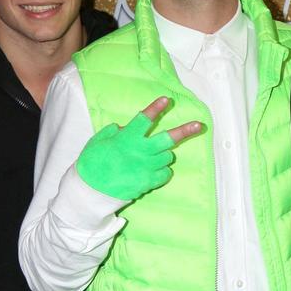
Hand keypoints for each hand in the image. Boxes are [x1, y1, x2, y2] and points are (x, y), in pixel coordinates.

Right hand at [75, 96, 203, 200]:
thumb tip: (125, 128)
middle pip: (168, 139)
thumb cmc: (93, 163)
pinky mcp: (149, 182)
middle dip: (186, 131)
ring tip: (153, 155)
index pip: (144, 119)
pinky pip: (166, 173)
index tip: (167, 100)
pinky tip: (153, 169)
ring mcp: (146, 168)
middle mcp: (140, 152)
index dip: (156, 108)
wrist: (91, 191)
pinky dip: (162, 170)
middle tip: (199, 125)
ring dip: (164, 153)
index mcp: (127, 138)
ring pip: (168, 156)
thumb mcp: (98, 140)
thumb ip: (114, 131)